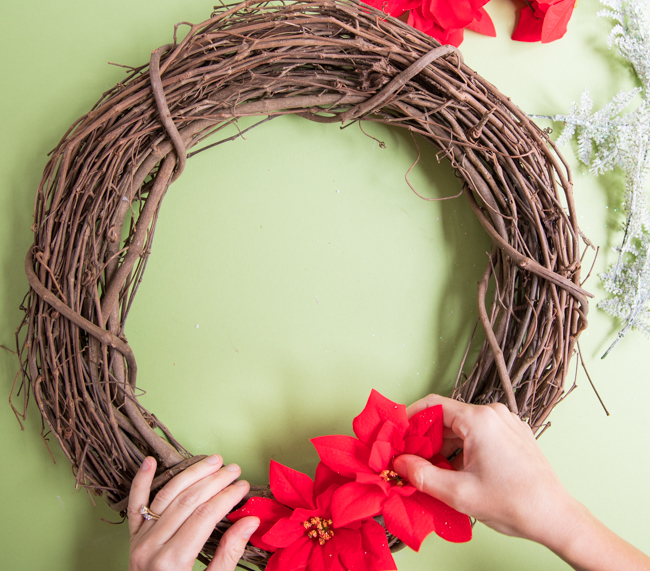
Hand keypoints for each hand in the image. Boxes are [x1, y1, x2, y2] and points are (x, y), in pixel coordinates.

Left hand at [127, 455, 258, 570]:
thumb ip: (229, 554)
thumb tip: (250, 521)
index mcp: (171, 562)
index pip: (204, 515)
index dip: (227, 497)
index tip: (244, 487)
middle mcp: (151, 547)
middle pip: (187, 501)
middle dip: (214, 481)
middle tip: (235, 470)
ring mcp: (138, 540)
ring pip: (165, 495)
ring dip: (190, 473)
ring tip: (212, 460)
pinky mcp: (132, 538)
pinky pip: (134, 505)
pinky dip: (140, 481)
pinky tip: (149, 461)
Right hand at [393, 395, 649, 570]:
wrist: (556, 517)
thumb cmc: (512, 504)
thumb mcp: (458, 493)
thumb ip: (421, 475)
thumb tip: (398, 462)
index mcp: (479, 420)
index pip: (433, 404)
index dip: (411, 419)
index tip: (397, 435)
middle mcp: (494, 413)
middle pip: (447, 417)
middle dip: (427, 438)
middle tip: (411, 460)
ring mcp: (506, 423)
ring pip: (463, 427)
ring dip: (445, 446)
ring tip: (434, 472)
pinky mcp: (514, 434)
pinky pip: (479, 434)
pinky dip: (463, 448)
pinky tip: (457, 471)